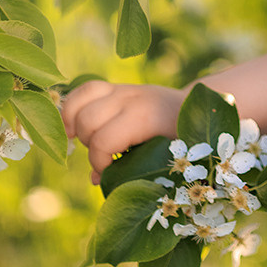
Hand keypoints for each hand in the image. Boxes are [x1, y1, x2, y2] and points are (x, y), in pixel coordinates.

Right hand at [62, 80, 185, 184]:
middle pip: (87, 121)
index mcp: (145, 117)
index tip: (110, 172)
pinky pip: (83, 91)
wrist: (194, 108)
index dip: (99, 163)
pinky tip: (72, 127)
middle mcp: (130, 98)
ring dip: (76, 126)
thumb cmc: (182, 138)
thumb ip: (132, 170)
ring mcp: (121, 89)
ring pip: (78, 102)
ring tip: (87, 141)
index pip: (103, 141)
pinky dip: (72, 108)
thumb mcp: (163, 157)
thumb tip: (96, 179)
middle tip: (104, 157)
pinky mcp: (115, 87)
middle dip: (88, 145)